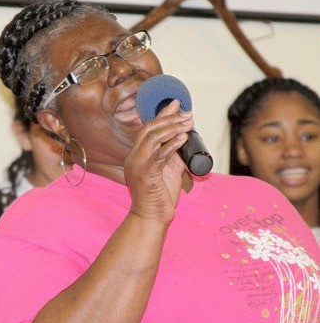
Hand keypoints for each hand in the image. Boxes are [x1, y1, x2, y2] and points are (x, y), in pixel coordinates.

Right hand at [124, 100, 192, 224]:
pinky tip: (183, 138)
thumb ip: (171, 155)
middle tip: (188, 113)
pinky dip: (172, 144)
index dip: (162, 115)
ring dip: (173, 127)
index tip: (177, 104)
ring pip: (153, 137)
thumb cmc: (158, 197)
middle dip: (170, 118)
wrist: (151, 218)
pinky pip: (160, 154)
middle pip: (149, 128)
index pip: (147, 129)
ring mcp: (138, 165)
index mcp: (137, 155)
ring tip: (189, 122)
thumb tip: (182, 138)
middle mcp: (134, 157)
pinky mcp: (146, 174)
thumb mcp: (167, 171)